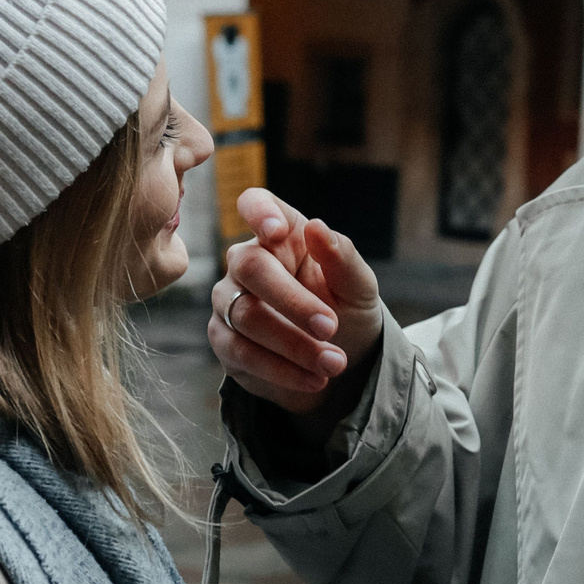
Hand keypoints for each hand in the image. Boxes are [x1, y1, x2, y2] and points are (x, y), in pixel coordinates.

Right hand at [209, 187, 383, 420]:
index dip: (259, 212)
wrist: (341, 363)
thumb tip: (317, 227)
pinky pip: (242, 353)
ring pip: (246, 315)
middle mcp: (246, 262)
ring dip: (295, 344)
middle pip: (251, 267)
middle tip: (331, 327)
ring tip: (336, 363)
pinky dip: (282, 369)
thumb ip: (341, 257)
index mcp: (280, 236)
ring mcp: (229, 301)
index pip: (254, 203)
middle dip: (293, 301)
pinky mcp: (225, 341)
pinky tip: (315, 379)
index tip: (277, 231)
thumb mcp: (358, 286)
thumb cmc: (347, 310)